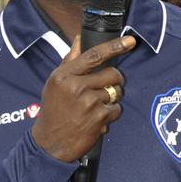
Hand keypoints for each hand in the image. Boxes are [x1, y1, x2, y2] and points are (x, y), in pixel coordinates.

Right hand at [31, 34, 135, 161]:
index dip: (115, 46)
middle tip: (106, 86)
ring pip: (116, 91)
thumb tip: (80, 39)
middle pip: (111, 73)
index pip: (94, 55)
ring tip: (96, 105)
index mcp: (64, 75)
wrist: (50, 142)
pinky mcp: (99, 116)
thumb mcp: (55, 83)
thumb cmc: (53, 110)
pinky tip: (97, 117)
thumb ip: (70, 60)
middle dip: (114, 79)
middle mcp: (76, 87)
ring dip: (111, 98)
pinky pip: (116, 108)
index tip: (130, 41)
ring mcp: (89, 102)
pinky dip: (110, 113)